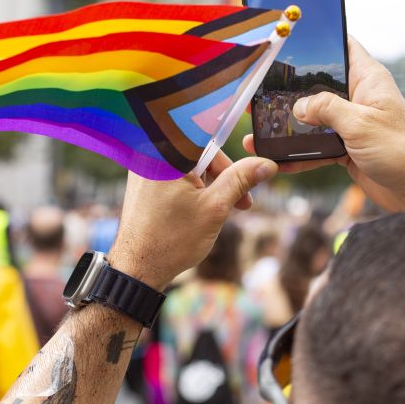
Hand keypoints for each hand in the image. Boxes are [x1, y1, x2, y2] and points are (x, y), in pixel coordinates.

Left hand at [109, 152, 276, 289]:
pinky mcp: (143, 182)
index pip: (208, 135)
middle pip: (200, 151)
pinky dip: (192, 188)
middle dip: (223, 175)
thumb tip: (266, 164)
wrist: (138, 268)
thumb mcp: (215, 207)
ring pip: (190, 164)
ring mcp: (144, 168)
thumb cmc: (171, 240)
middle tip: (242, 202)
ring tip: (220, 211)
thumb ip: (241, 180)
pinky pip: (175, 174)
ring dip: (210, 184)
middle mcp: (149, 154)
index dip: (230, 156)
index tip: (248, 172)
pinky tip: (200, 210)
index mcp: (165, 153)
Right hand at [244, 37, 404, 212]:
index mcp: (367, 79)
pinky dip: (299, 155)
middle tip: (258, 91)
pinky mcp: (347, 148)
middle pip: (318, 86)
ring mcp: (351, 124)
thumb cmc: (402, 150)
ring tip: (258, 131)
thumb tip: (298, 106)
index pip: (342, 46)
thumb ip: (327, 109)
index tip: (287, 39)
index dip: (318, 39)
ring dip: (289, 127)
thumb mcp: (360, 124)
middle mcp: (358, 97)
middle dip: (289, 91)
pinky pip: (317, 147)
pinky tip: (278, 161)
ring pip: (313, 120)